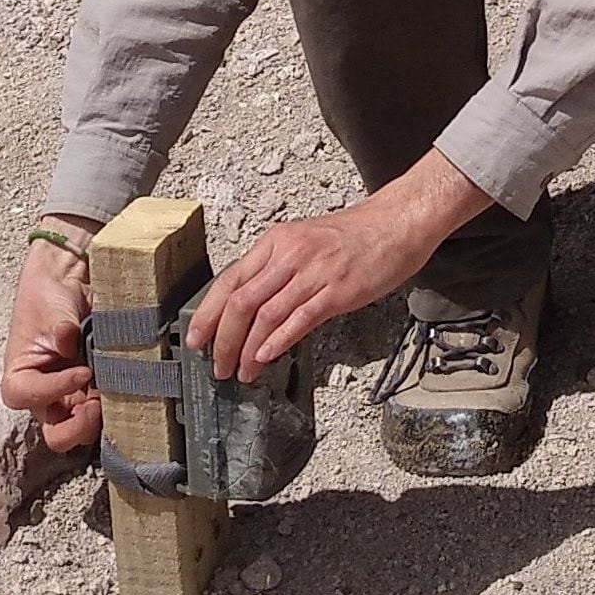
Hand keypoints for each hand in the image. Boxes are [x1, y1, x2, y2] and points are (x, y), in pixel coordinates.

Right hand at [0, 223, 103, 455]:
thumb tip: (69, 342)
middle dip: (79, 426)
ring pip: (84, 429)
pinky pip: (108, 409)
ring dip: (102, 419)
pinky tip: (132, 387)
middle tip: (99, 403)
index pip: (26, 398)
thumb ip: (59, 331)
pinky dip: (120, 405)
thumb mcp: (50, 311)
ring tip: (119, 395)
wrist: (71, 282)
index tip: (81, 371)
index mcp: (20, 378)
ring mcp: (73, 396)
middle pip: (56, 434)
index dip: (54, 389)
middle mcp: (46, 396)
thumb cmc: (49, 297)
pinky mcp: (97, 389)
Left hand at [189, 152, 493, 378]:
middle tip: (217, 366)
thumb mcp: (305, 242)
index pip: (229, 281)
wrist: (398, 223)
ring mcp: (313, 272)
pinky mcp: (337, 290)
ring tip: (240, 371)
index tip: (196, 339)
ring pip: (264, 316)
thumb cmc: (357, 235)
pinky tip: (265, 358)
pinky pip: (298, 320)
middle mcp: (290, 254)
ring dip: (246, 350)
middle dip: (222, 340)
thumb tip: (250, 306)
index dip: (207, 314)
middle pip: (240, 302)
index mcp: (277, 241)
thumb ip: (277, 269)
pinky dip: (276, 342)